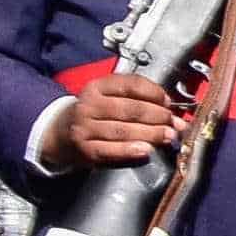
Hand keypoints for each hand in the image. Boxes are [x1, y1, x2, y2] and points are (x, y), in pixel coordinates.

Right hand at [45, 73, 181, 171]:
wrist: (61, 133)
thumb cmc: (95, 114)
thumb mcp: (111, 98)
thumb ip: (141, 100)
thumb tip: (174, 114)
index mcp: (97, 87)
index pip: (130, 84)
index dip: (154, 93)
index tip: (167, 102)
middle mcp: (89, 105)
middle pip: (130, 109)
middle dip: (157, 116)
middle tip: (173, 123)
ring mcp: (84, 127)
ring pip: (123, 130)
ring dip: (150, 134)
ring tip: (167, 136)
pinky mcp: (84, 148)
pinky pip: (110, 150)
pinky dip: (130, 150)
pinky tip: (146, 150)